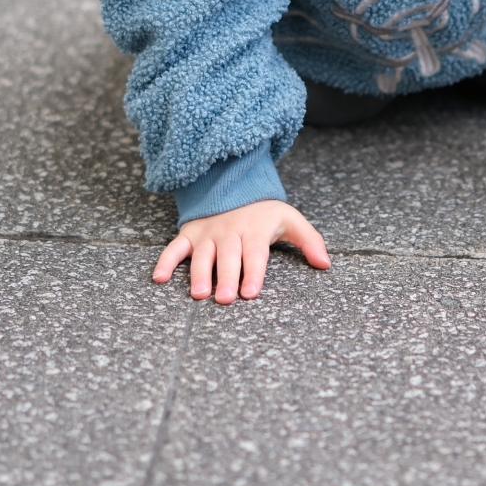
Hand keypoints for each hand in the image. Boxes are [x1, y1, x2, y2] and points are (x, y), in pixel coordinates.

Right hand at [151, 200, 330, 302]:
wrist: (233, 185)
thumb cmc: (263, 212)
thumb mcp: (289, 219)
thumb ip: (309, 240)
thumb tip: (326, 264)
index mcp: (253, 231)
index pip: (254, 254)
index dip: (253, 273)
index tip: (251, 293)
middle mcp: (229, 232)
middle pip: (228, 258)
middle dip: (226, 278)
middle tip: (224, 299)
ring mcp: (207, 233)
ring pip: (202, 255)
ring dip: (199, 274)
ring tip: (199, 294)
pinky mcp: (189, 234)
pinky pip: (175, 248)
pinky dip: (166, 262)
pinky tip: (160, 278)